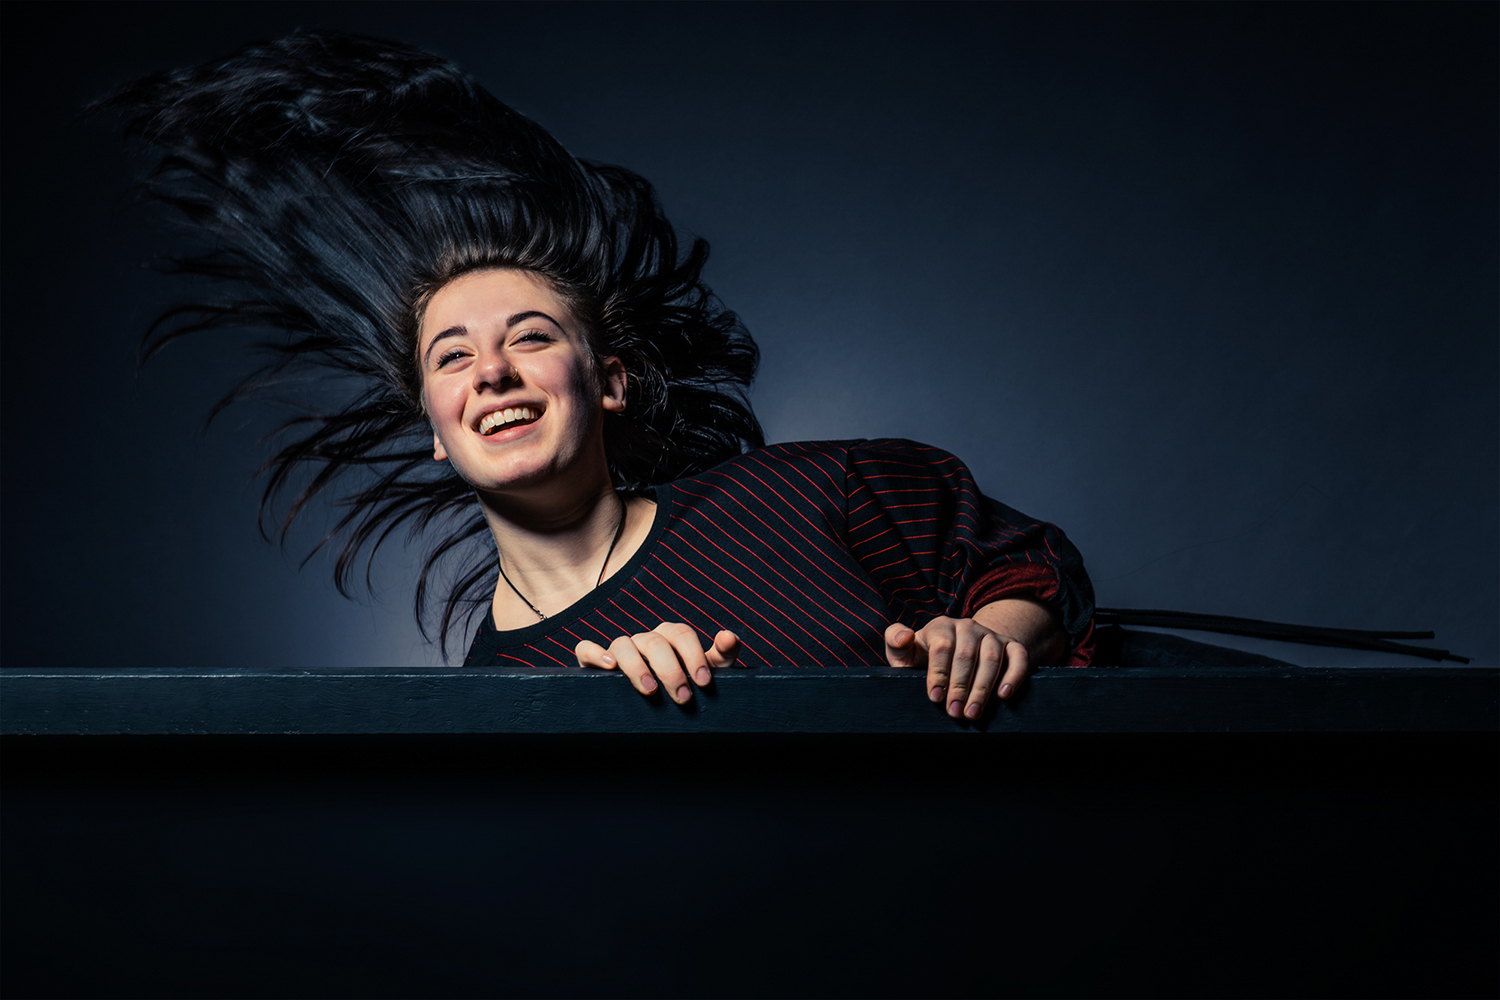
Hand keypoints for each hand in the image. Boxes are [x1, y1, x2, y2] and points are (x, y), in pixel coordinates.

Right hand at [575, 623, 740, 703]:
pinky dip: (594, 652)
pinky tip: (608, 667)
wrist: (659, 708)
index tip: (704, 683)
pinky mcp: (594, 662)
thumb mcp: (707, 672)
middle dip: (670, 669)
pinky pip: (585, 648)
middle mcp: (645, 640)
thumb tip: (729, 636)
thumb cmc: (685, 686)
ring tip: (650, 690)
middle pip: (655, 641)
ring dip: (636, 665)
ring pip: (623, 644)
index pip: (681, 634)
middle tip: (683, 696)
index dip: (693, 656)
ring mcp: (620, 649)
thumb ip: (722, 655)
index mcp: (671, 637)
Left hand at [884, 616, 1028, 720]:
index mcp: (941, 627)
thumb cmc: (926, 658)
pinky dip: (1015, 675)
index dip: (939, 673)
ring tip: (974, 713)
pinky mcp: (1011, 646)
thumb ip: (896, 642)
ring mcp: (991, 635)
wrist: (959, 652)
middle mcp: (967, 626)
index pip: (942, 646)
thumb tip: (904, 636)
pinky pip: (1019, 657)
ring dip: (983, 688)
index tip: (936, 697)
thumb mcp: (906, 652)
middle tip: (954, 712)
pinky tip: (1004, 695)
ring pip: (991, 657)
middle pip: (966, 655)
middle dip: (960, 687)